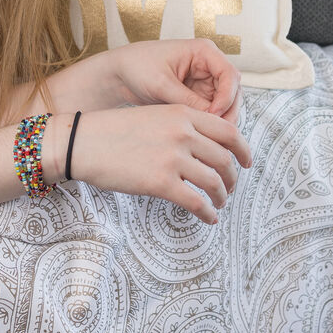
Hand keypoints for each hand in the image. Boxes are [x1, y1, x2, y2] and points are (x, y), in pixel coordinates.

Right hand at [67, 104, 252, 223]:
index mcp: (183, 114)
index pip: (228, 130)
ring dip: (222, 196)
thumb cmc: (115, 131)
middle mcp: (183, 133)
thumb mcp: (154, 115)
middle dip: (232, 177)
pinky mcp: (161, 182)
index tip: (247, 162)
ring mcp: (173, 158)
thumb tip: (206, 147)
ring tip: (219, 203)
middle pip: (225, 159)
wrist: (84, 142)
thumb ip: (181, 125)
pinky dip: (208, 213)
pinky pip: (196, 202)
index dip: (243, 149)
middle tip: (230, 187)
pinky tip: (209, 218)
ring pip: (214, 181)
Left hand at [108, 39, 242, 124]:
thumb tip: (210, 120)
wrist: (120, 73)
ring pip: (225, 104)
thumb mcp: (162, 85)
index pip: (230, 74)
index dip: (227, 97)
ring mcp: (204, 81)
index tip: (214, 115)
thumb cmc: (137, 67)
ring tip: (208, 138)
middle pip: (232, 91)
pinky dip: (209, 123)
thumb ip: (188, 101)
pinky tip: (201, 136)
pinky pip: (211, 111)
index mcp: (203, 51)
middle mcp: (208, 65)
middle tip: (215, 133)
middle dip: (226, 113)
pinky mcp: (198, 95)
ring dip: (219, 120)